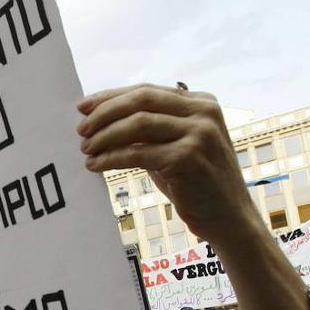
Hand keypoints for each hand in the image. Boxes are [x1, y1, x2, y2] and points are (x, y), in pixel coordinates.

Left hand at [77, 84, 257, 243]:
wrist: (229, 218)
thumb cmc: (197, 183)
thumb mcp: (178, 146)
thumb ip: (153, 129)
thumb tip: (105, 119)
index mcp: (202, 102)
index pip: (147, 91)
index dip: (111, 97)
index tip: (83, 106)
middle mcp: (204, 112)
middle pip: (141, 100)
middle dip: (105, 112)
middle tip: (81, 128)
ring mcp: (198, 134)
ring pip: (137, 124)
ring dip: (105, 136)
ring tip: (85, 148)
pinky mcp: (187, 158)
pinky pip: (138, 153)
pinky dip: (111, 158)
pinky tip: (95, 165)